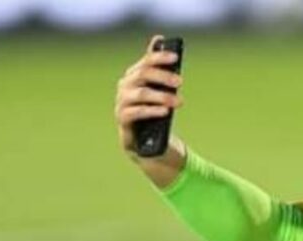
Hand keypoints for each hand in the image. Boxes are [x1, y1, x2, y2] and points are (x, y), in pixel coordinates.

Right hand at [114, 35, 183, 154]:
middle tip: (180, 82)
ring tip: (179, 101)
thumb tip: (159, 39)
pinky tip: (165, 111)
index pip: (146, 61)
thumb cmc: (152, 110)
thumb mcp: (158, 90)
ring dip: (162, 96)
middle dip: (163, 77)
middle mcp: (125, 85)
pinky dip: (152, 111)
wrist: (143, 140)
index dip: (160, 57)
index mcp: (134, 75)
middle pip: (143, 75)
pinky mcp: (123, 118)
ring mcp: (122, 101)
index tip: (175, 57)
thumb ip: (159, 70)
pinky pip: (137, 112)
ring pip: (142, 94)